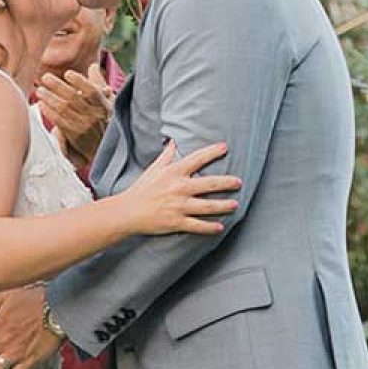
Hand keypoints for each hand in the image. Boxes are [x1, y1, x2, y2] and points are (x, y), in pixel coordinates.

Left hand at [36, 65, 112, 165]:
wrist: (108, 149)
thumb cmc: (107, 122)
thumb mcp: (109, 102)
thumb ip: (99, 83)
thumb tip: (93, 66)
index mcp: (103, 105)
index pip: (92, 91)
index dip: (80, 81)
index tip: (68, 74)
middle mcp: (94, 116)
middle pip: (74, 98)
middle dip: (58, 86)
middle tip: (45, 77)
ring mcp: (84, 127)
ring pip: (65, 110)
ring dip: (50, 98)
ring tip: (40, 90)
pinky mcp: (75, 137)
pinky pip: (60, 122)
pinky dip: (50, 113)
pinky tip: (41, 105)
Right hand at [122, 140, 240, 235]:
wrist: (128, 212)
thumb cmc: (142, 189)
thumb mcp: (154, 169)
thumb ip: (167, 155)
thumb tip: (173, 141)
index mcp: (173, 172)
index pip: (197, 159)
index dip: (212, 152)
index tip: (225, 147)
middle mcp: (179, 188)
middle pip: (209, 184)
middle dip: (226, 182)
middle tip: (239, 182)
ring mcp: (179, 206)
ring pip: (207, 206)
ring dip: (224, 205)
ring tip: (235, 205)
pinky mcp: (177, 222)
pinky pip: (198, 225)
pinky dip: (210, 227)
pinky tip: (220, 227)